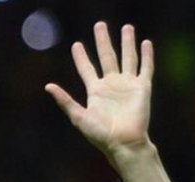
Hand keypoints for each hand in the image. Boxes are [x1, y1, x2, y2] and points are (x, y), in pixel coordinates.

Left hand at [45, 22, 152, 156]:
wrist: (123, 143)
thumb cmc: (100, 134)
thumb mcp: (79, 116)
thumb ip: (65, 100)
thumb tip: (48, 86)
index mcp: (95, 91)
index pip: (86, 69)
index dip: (81, 57)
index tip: (76, 45)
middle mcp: (111, 85)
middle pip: (106, 57)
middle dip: (103, 41)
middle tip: (99, 25)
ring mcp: (128, 85)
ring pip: (127, 58)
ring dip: (127, 42)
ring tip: (126, 27)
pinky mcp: (142, 88)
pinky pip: (145, 68)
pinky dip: (147, 55)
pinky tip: (146, 43)